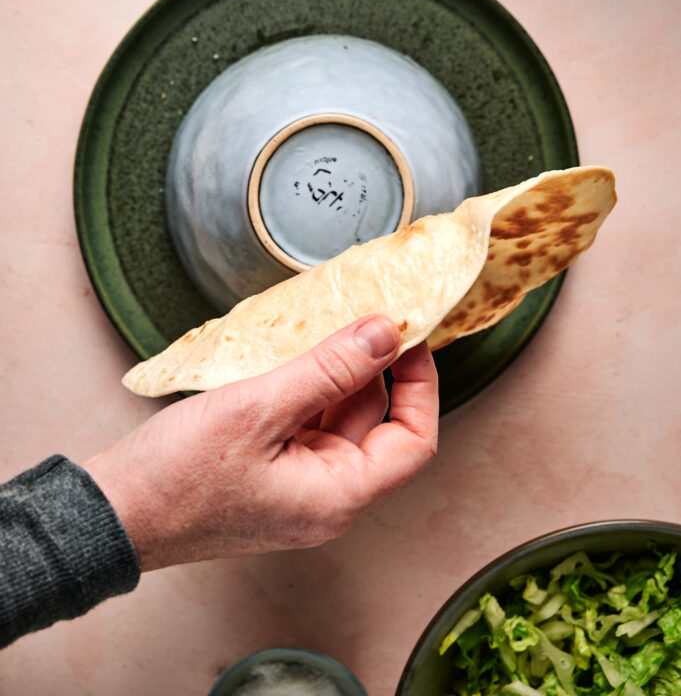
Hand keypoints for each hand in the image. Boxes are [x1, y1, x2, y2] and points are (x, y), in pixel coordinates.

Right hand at [83, 315, 438, 570]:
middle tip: (360, 312)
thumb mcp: (260, 408)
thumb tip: (385, 335)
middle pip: (375, 423)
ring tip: (317, 326)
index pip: (413, 441)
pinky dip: (304, 387)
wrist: (113, 512)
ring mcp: (297, 486)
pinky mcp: (271, 472)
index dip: (421, 385)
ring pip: (337, 418)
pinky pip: (305, 423)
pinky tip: (288, 354)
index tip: (410, 336)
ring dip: (333, 373)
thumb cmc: (177, 477)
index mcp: (337, 496)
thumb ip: (330, 369)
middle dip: (370, 367)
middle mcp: (326, 497)